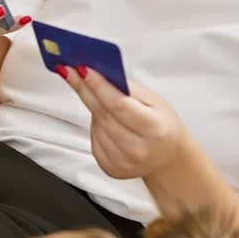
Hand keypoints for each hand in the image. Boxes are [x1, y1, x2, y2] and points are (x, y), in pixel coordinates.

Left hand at [62, 66, 190, 179]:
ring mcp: (122, 162)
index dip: (98, 86)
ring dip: (93, 108)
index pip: (119, 104)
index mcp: (154, 129)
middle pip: (102, 114)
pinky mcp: (110, 168)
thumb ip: (129, 87)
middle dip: (84, 89)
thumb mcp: (155, 101)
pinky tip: (106, 120)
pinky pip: (93, 138)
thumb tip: (102, 73)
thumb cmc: (162, 126)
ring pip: (95, 125)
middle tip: (69, 71)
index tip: (82, 69)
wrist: (168, 157)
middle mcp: (138, 149)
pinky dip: (96, 125)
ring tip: (101, 99)